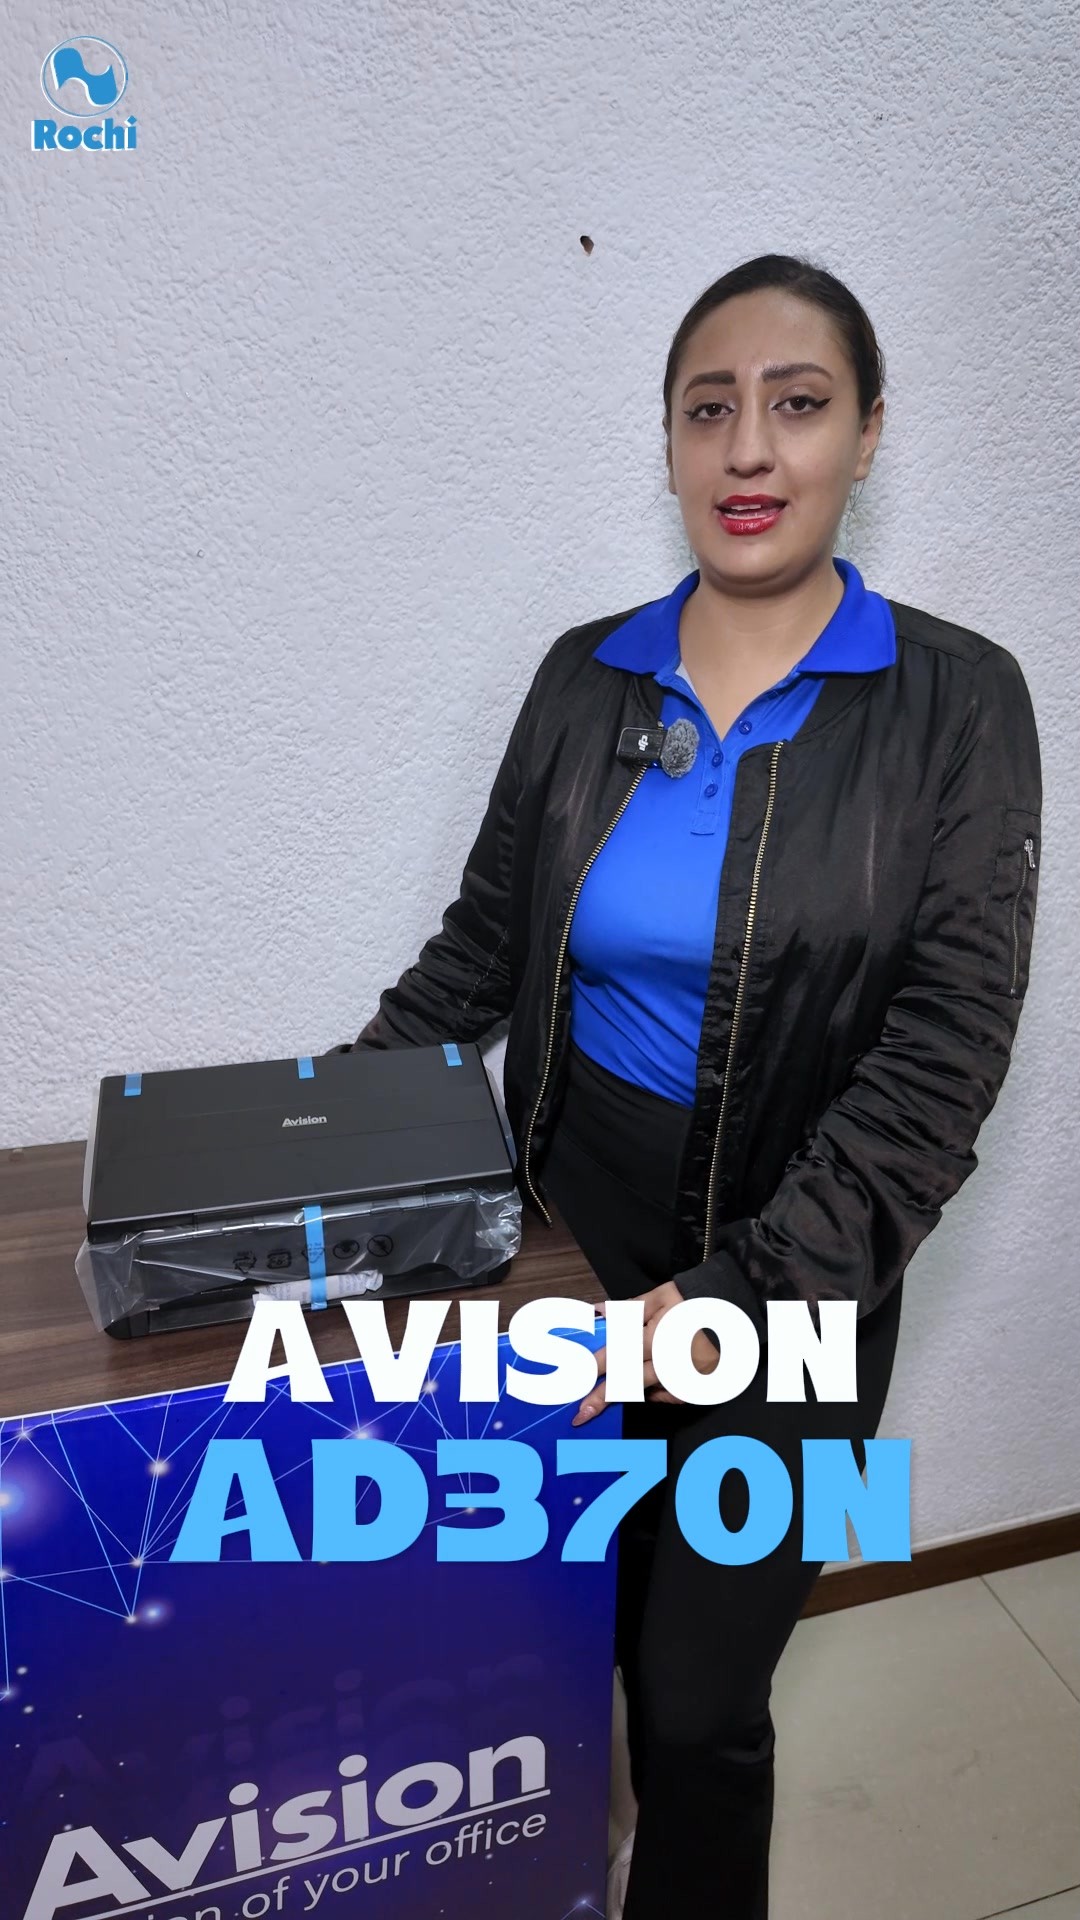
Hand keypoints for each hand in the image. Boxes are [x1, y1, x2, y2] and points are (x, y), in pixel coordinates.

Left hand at [571, 1279, 719, 1424]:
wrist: (737, 1311)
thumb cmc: (695, 1299)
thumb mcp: (660, 1296)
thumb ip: (627, 1310)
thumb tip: (596, 1313)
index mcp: (659, 1336)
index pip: (619, 1355)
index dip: (595, 1369)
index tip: (577, 1381)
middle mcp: (672, 1362)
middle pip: (630, 1382)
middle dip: (603, 1398)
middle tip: (582, 1415)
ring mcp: (687, 1379)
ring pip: (649, 1392)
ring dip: (630, 1392)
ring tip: (611, 1396)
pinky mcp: (698, 1388)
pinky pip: (669, 1396)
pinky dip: (657, 1392)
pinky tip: (654, 1381)